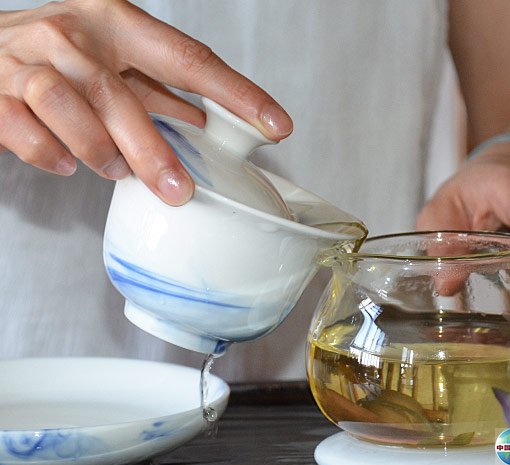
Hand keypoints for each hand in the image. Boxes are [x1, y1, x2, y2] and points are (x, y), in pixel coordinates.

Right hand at [0, 0, 291, 204]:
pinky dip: (48, 153)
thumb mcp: (114, 60)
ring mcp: (25, 58)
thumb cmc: (60, 56)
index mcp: (116, 20)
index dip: (237, 94)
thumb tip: (208, 123)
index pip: (189, 59)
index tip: (276, 126)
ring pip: (66, 104)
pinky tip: (65, 165)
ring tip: (115, 172)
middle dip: (153, 149)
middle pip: (119, 92)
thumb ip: (156, 89)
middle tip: (179, 190)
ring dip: (97, 149)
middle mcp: (72, 32)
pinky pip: (20, 127)